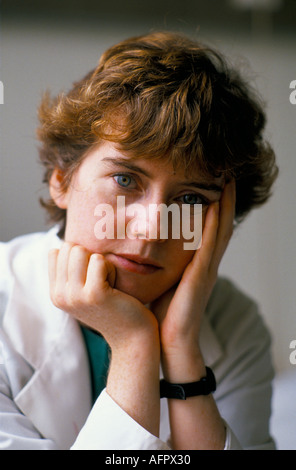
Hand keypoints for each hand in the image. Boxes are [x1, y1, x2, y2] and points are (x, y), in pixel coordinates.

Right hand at [48, 243, 157, 349]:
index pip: (56, 252)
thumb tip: (64, 244)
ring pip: (81, 251)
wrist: (132, 336)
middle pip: (69, 248)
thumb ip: (71, 271)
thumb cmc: (113, 307)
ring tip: (108, 283)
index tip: (90, 277)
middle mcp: (60, 296)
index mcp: (55, 293)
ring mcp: (75, 296)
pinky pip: (99, 260)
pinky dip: (111, 268)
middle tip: (102, 280)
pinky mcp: (94, 294)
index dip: (78, 257)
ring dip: (100, 262)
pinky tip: (115, 286)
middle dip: (90, 257)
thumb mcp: (84, 290)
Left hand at [151, 180, 235, 376]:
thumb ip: (155, 264)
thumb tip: (136, 248)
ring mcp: (206, 269)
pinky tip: (215, 207)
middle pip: (220, 225)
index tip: (212, 184)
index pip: (208, 229)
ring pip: (220, 231)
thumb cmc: (160, 313)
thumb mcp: (158, 282)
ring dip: (224, 206)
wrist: (167, 340)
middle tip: (227, 176)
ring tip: (227, 183)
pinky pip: (210, 245)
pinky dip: (214, 225)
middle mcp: (205, 263)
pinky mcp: (201, 276)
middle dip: (225, 200)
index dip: (214, 207)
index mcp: (196, 264)